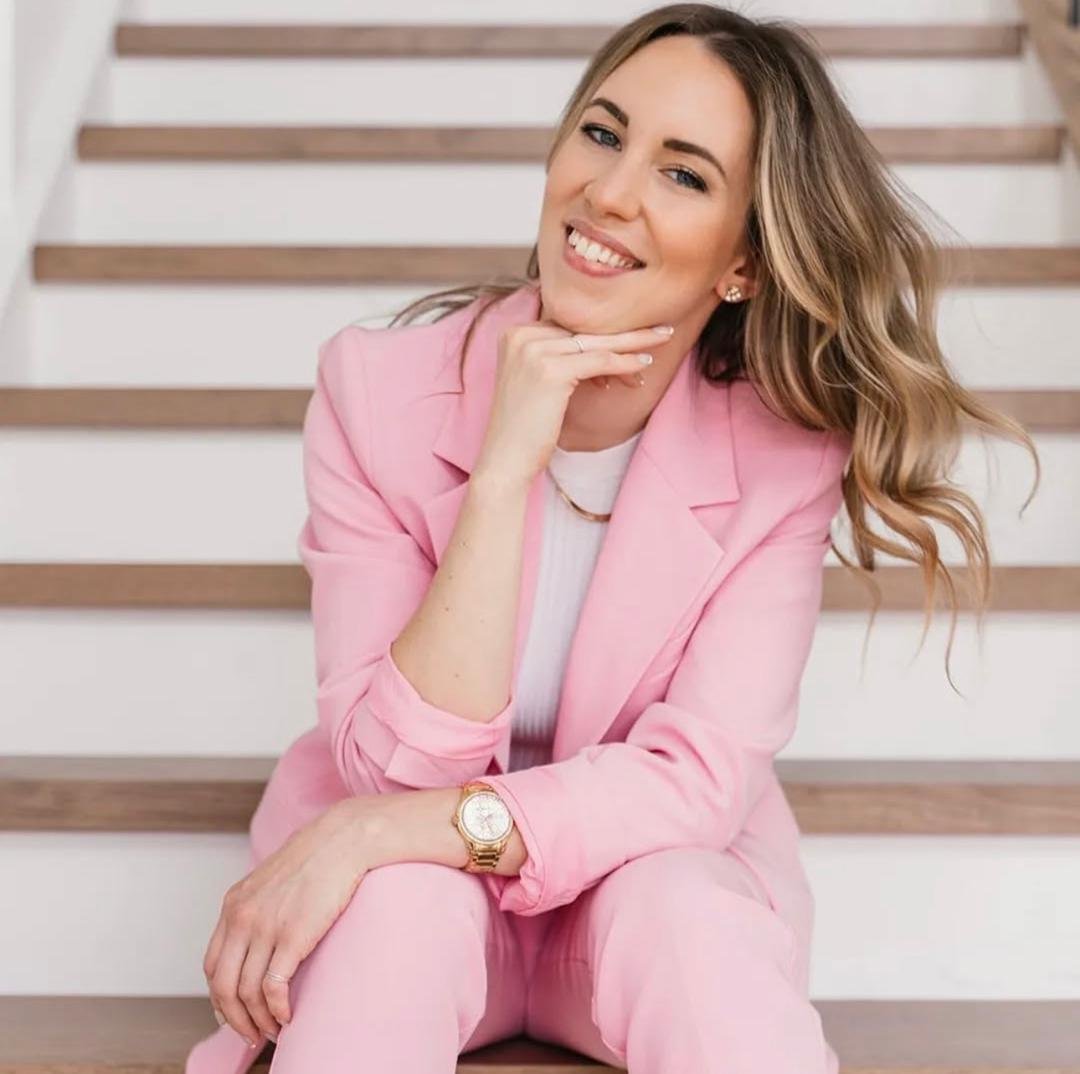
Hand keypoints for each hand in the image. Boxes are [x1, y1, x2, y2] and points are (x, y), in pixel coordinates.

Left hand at [202, 798, 378, 1047]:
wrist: (343, 839)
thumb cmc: (317, 857)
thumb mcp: (272, 879)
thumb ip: (258, 907)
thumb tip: (260, 939)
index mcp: (234, 904)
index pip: (212, 966)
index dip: (220, 998)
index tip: (234, 1014)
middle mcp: (242, 917)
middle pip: (223, 986)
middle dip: (234, 1019)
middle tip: (252, 1034)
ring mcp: (266, 927)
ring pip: (247, 993)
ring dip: (258, 1020)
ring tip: (274, 1030)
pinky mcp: (293, 936)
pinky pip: (273, 988)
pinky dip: (277, 1010)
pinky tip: (288, 1016)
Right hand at [472, 319, 673, 485]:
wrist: (505, 461)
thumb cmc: (525, 429)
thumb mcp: (538, 383)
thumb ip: (559, 358)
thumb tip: (603, 350)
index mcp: (514, 334)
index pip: (569, 326)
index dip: (602, 336)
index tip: (631, 341)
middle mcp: (521, 335)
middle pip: (584, 331)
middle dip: (624, 332)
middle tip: (659, 328)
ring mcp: (534, 351)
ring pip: (597, 343)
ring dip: (633, 344)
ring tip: (663, 339)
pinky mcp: (551, 371)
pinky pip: (600, 361)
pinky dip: (625, 363)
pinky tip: (644, 364)